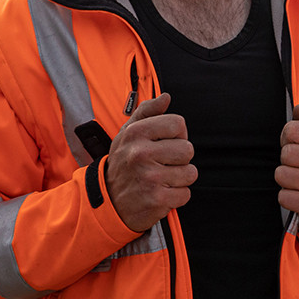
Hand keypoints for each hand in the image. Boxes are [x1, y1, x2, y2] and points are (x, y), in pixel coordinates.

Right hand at [105, 93, 193, 231]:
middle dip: (180, 158)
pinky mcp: (157, 199)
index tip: (166, 143)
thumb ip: (147, 111)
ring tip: (161, 178)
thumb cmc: (123, 163)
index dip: (177, 134)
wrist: (108, 201)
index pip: (178, 124)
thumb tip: (166, 97)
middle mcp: (141, 154)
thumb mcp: (127, 133)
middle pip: (188, 149)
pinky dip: (176, 196)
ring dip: (179, 178)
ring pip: (190, 173)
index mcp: (136, 133)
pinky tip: (160, 193)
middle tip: (162, 164)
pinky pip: (186, 194)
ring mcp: (150, 178)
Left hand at [277, 104, 298, 234]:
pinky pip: (284, 197)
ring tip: (297, 180)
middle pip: (286, 153)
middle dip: (286, 160)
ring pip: (282, 175)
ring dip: (285, 179)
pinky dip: (286, 197)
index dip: (287, 139)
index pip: (291, 130)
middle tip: (297, 165)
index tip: (296, 146)